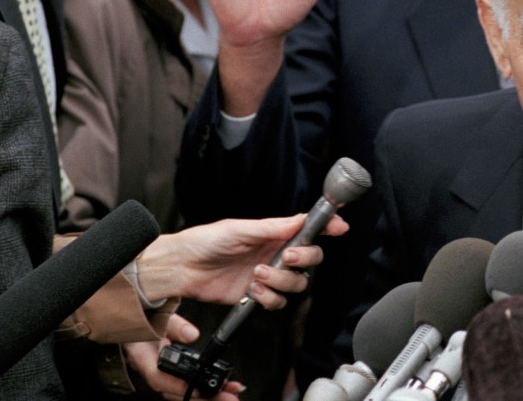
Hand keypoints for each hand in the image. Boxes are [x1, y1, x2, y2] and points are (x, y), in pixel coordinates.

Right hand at [123, 315, 245, 399]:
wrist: (137, 323)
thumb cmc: (146, 320)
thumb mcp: (160, 316)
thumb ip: (175, 326)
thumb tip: (192, 335)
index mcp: (142, 356)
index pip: (158, 376)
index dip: (177, 386)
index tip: (197, 389)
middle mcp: (153, 372)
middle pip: (176, 392)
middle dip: (203, 398)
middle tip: (228, 396)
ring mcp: (163, 377)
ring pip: (183, 394)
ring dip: (208, 397)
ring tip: (232, 393)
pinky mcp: (172, 378)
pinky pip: (188, 388)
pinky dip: (207, 390)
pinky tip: (225, 389)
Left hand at [135, 213, 349, 306]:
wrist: (182, 268)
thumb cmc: (205, 242)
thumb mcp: (240, 229)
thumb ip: (272, 228)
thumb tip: (300, 220)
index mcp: (274, 234)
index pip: (309, 229)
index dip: (328, 227)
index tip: (340, 227)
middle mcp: (276, 254)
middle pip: (310, 260)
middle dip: (303, 259)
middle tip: (287, 257)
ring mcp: (268, 275)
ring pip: (296, 284)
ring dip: (281, 281)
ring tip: (258, 275)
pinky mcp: (258, 295)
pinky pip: (278, 301)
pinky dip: (268, 298)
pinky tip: (252, 290)